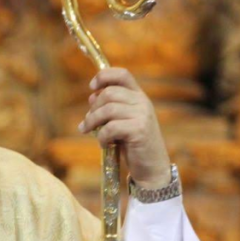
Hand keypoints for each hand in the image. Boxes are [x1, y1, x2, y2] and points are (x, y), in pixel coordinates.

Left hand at [78, 67, 172, 188]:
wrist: (152, 166)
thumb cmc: (133, 143)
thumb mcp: (122, 120)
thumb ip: (110, 107)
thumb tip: (92, 96)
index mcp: (138, 96)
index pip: (122, 74)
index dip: (103, 76)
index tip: (91, 88)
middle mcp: (142, 102)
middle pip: (108, 93)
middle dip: (93, 108)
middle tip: (88, 123)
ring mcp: (142, 116)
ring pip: (108, 109)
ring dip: (92, 122)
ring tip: (89, 131)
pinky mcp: (139, 130)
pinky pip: (111, 128)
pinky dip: (101, 136)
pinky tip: (104, 144)